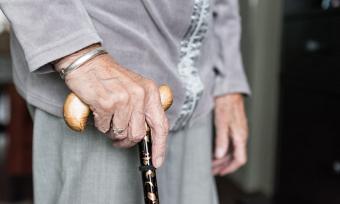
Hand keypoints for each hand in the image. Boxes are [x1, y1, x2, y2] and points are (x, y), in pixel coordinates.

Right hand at [54, 44, 168, 167]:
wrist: (87, 61)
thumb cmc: (110, 77)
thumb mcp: (135, 87)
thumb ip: (144, 108)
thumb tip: (145, 135)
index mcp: (150, 92)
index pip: (160, 125)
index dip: (160, 146)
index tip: (157, 161)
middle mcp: (140, 95)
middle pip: (138, 135)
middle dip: (126, 140)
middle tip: (117, 134)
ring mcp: (124, 99)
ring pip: (120, 133)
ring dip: (111, 130)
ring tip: (107, 116)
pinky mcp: (106, 103)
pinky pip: (104, 128)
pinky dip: (100, 125)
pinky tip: (98, 110)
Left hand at [212, 93, 247, 174]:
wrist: (228, 88)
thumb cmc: (225, 103)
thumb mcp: (221, 122)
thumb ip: (221, 139)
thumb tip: (219, 155)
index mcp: (240, 136)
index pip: (239, 159)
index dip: (229, 168)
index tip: (218, 172)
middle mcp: (241, 135)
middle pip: (235, 157)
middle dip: (224, 165)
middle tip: (211, 169)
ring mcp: (238, 131)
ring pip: (233, 150)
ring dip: (223, 158)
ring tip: (211, 162)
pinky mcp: (234, 126)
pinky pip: (231, 143)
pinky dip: (223, 150)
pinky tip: (215, 150)